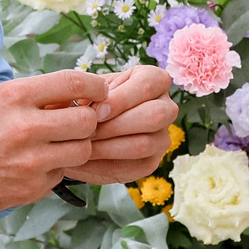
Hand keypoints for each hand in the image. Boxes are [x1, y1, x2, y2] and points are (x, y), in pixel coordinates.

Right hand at [0, 69, 111, 213]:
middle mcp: (24, 128)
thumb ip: (29, 100)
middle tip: (78, 122)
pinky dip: (53, 171)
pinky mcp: (28, 190)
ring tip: (55, 145)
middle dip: (87, 121)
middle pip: (86, 122)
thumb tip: (69, 100)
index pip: (74, 83)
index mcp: (13, 97)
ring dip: (75, 147)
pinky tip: (30, 167)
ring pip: (81, 152)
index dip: (94, 87)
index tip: (98, 91)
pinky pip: (59, 176)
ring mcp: (29, 163)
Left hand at [70, 64, 177, 184]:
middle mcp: (167, 108)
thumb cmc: (94, 98)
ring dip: (108, 147)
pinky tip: (83, 160)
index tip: (96, 111)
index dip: (121, 99)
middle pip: (154, 116)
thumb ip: (89, 92)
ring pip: (144, 144)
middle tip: (88, 132)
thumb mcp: (92, 88)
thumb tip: (83, 106)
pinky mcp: (151, 163)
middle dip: (116, 125)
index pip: (147, 85)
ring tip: (82, 146)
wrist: (93, 124)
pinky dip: (103, 166)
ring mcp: (162, 138)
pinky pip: (133, 168)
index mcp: (156, 80)